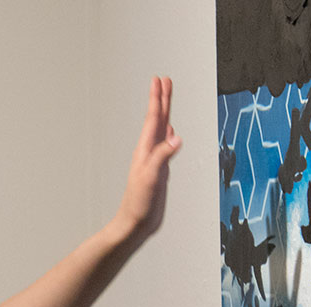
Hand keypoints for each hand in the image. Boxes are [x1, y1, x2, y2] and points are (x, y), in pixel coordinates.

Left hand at [113, 76, 180, 239]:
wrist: (134, 223)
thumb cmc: (138, 203)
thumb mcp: (150, 177)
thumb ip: (162, 156)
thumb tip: (176, 137)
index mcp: (145, 150)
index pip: (153, 118)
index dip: (157, 98)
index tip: (159, 80)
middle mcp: (148, 151)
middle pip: (157, 119)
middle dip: (161, 99)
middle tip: (164, 81)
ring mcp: (153, 160)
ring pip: (161, 130)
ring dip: (165, 114)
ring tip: (166, 100)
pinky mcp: (158, 170)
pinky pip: (164, 146)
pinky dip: (168, 135)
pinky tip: (170, 133)